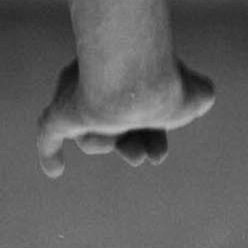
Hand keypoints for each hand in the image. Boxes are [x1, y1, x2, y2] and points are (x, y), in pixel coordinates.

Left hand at [35, 58, 217, 176]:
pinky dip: (50, 152)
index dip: (151, 137)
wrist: (137, 81)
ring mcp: (78, 98)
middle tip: (140, 158)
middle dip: (129, 147)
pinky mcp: (60, 113)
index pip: (138, 114)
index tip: (158, 156)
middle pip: (113, 127)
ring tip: (123, 147)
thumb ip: (195, 97)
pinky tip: (54, 170)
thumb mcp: (195, 92)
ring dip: (107, 144)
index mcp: (131, 77)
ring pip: (89, 138)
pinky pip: (49, 135)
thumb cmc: (167, 85)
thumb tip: (197, 97)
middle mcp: (100, 84)